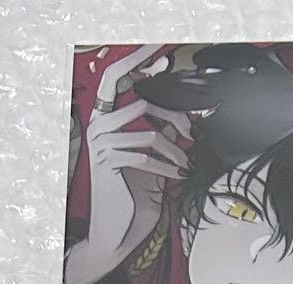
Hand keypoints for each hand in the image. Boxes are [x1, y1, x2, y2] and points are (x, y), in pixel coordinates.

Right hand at [64, 45, 192, 283]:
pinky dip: (166, 167)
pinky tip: (177, 176)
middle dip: (170, 112)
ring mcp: (101, 144)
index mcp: (109, 117)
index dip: (139, 60)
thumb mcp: (153, 157)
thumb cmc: (138, 193)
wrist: (120, 229)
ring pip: (149, 133)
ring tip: (186, 163)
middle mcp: (100, 124)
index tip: (161, 46)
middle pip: (139, 101)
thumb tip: (188, 119)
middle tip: (192, 130)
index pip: (121, 78)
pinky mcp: (106, 163)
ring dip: (175, 150)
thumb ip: (162, 133)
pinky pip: (143, 156)